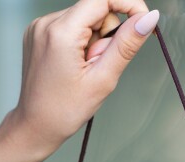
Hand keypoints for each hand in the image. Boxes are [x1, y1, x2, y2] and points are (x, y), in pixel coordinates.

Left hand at [5, 0, 158, 157]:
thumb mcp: (103, 79)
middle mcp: (45, 23)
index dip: (127, 5)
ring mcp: (39, 27)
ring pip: (84, 17)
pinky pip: (71, 25)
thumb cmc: (64, 110)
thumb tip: (149, 16)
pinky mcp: (38, 33)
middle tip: (96, 64)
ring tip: (83, 68)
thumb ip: (127, 44)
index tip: (141, 22)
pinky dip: (80, 41)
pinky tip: (73, 64)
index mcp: (60, 32)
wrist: (34, 126)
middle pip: (94, 8)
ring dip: (93, 39)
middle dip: (105, 33)